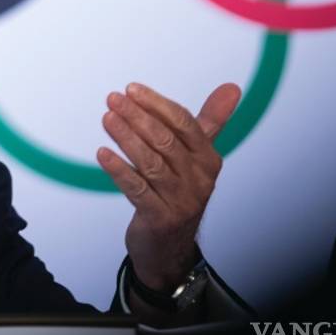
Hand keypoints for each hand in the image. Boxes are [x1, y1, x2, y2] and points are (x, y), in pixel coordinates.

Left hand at [96, 82, 240, 290]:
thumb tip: (232, 88)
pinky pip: (137, 189)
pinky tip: (103, 154)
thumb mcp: (196, 157)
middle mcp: (198, 179)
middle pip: (165, 140)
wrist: (170, 247)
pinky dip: (119, 170)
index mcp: (208, 159)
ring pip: (150, 162)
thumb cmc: (180, 192)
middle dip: (137, 116)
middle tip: (113, 99)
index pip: (184, 124)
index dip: (157, 105)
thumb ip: (210, 121)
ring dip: (126, 137)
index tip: (132, 89)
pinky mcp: (160, 218)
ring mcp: (180, 200)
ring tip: (108, 119)